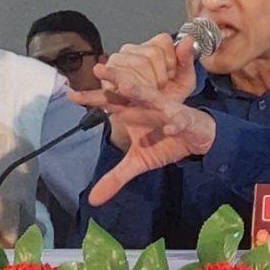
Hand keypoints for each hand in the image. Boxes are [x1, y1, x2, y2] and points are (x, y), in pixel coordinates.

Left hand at [78, 32, 213, 205]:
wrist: (197, 138)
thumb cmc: (165, 141)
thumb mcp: (139, 162)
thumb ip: (116, 177)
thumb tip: (92, 201)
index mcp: (134, 111)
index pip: (110, 104)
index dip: (91, 99)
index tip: (71, 95)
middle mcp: (148, 106)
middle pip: (128, 91)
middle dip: (114, 79)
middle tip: (99, 68)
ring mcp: (167, 111)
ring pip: (152, 99)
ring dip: (139, 93)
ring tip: (125, 87)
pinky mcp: (185, 120)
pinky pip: (178, 121)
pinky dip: (173, 123)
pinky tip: (167, 127)